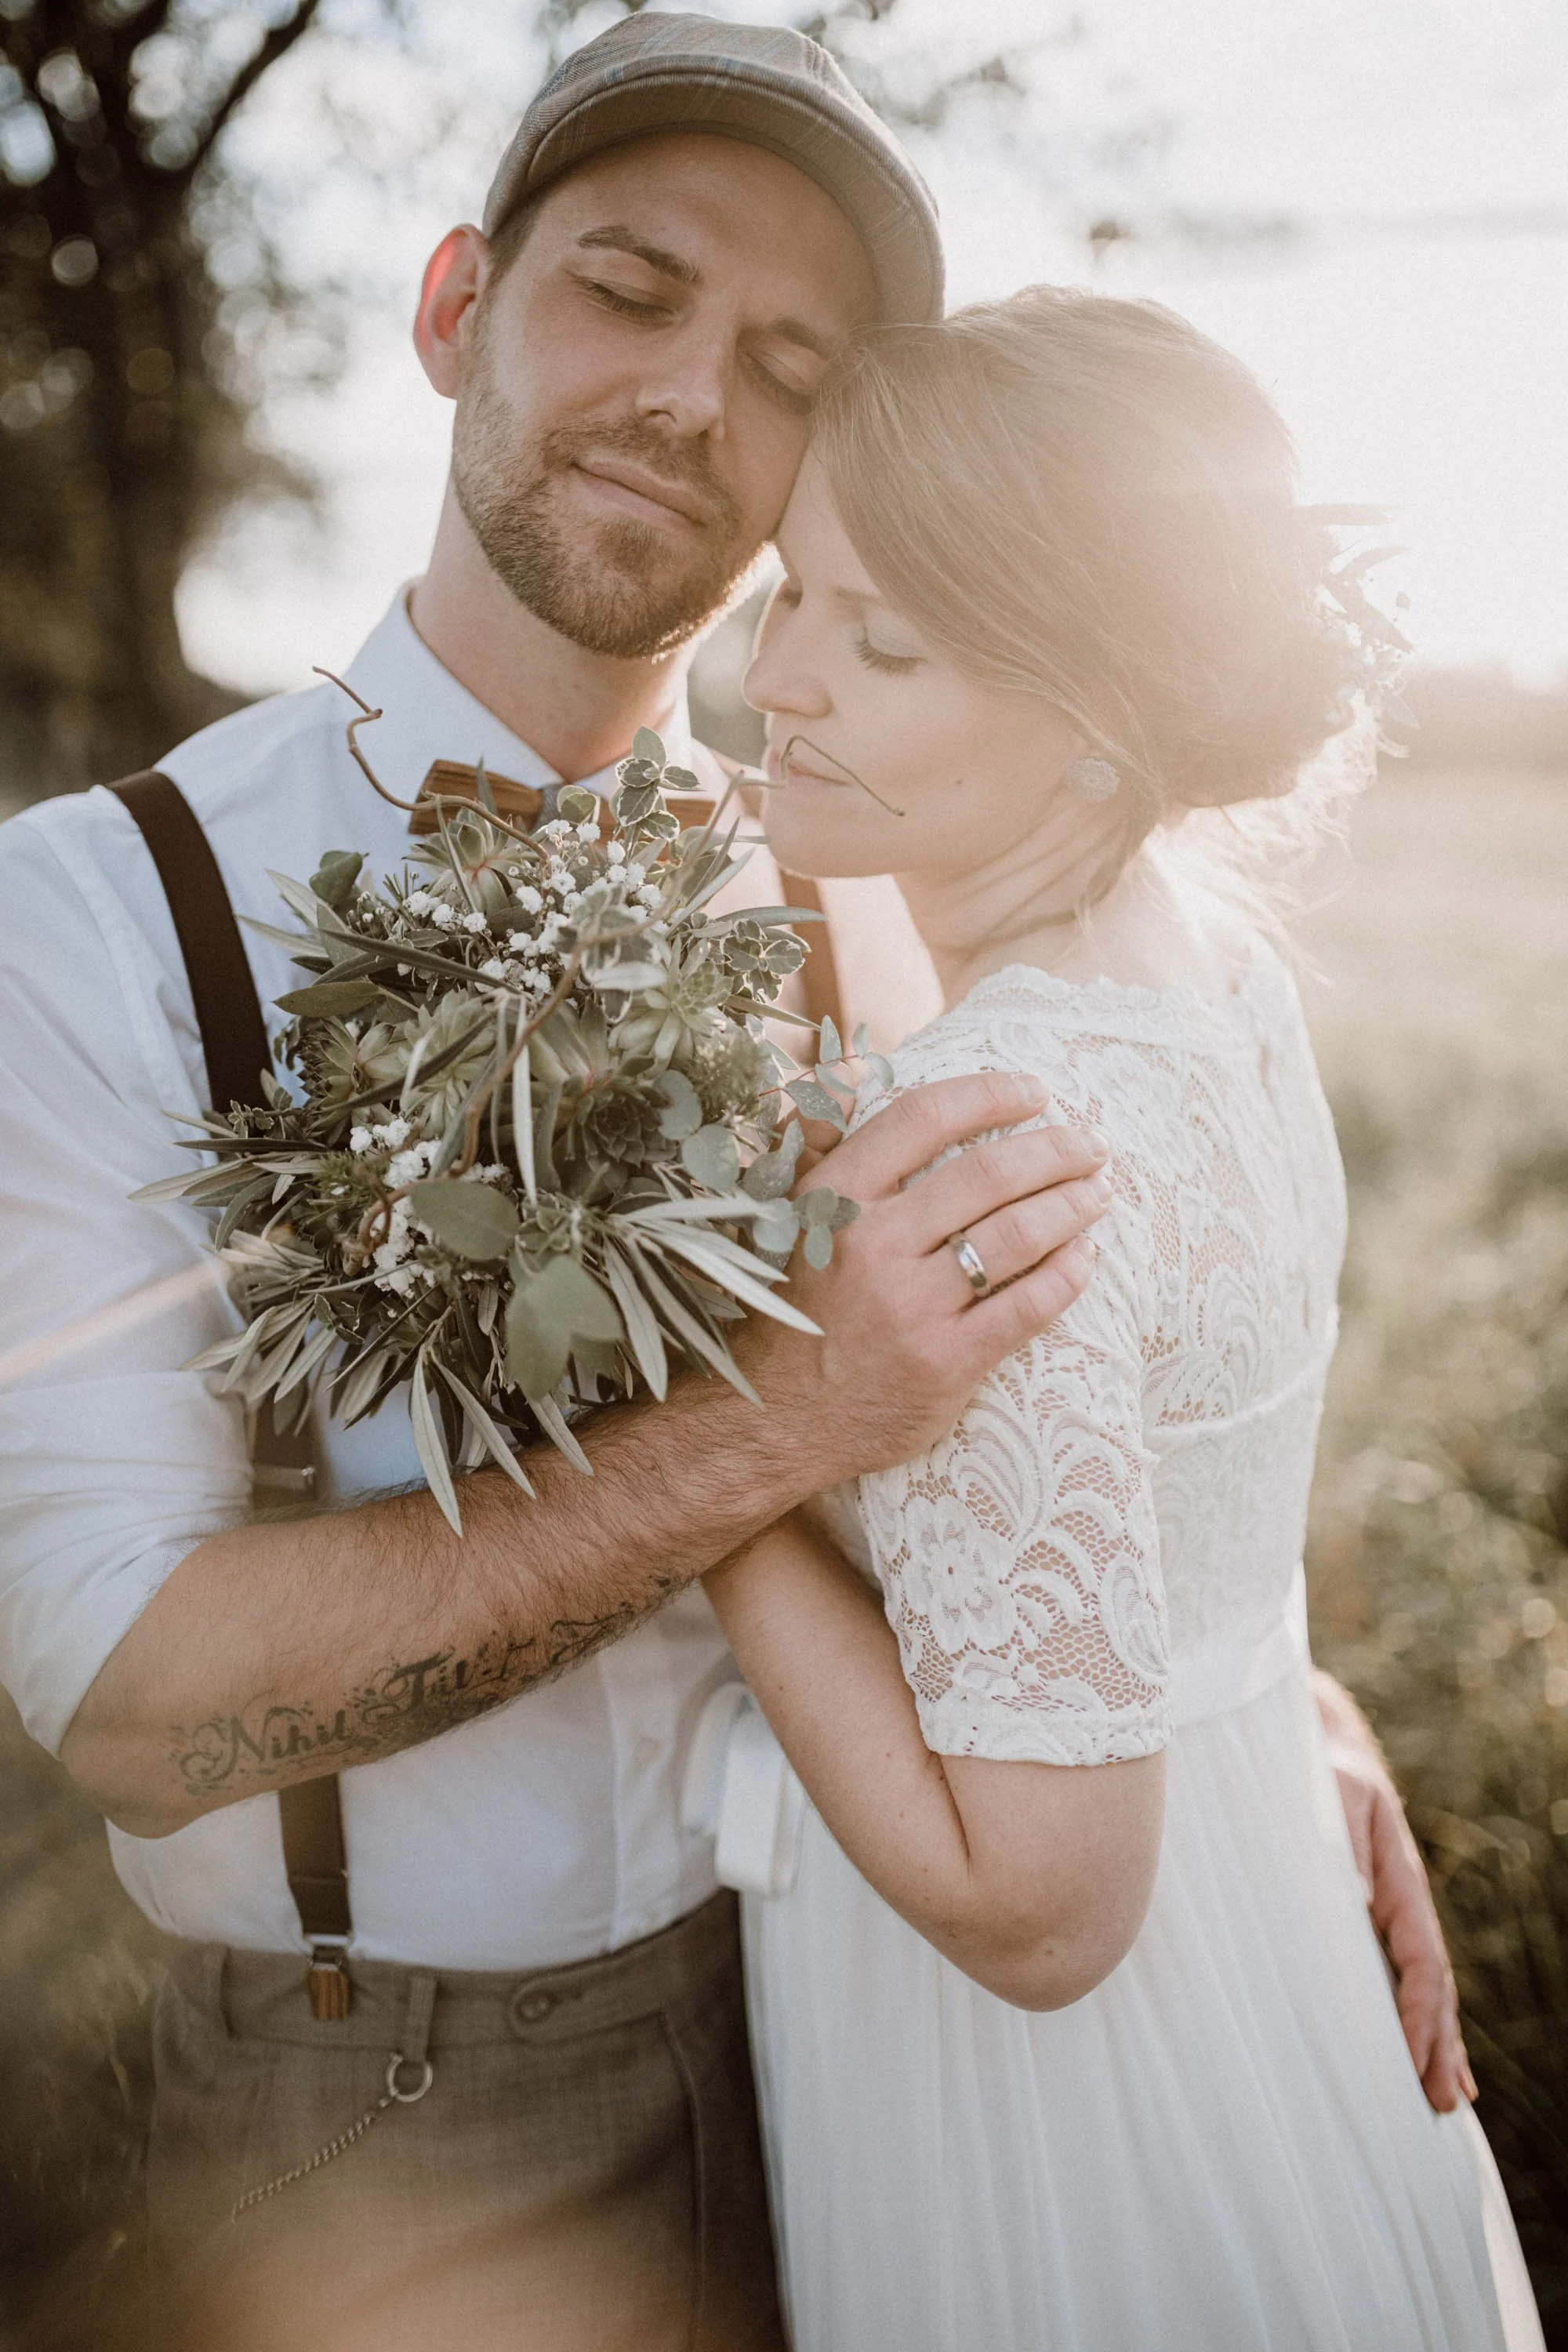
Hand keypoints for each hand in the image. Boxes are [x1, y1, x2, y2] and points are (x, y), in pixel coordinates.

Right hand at [738, 1071, 1112, 1484]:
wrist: (779, 1416)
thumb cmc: (798, 1305)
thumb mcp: (787, 1215)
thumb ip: (821, 1137)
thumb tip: (860, 1064)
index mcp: (834, 1198)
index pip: (924, 1117)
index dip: (990, 1094)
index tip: (1034, 1090)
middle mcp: (872, 1245)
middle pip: (988, 1172)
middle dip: (1055, 1149)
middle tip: (1091, 1142)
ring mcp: (912, 1307)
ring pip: (1018, 1234)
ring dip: (1073, 1204)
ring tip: (1099, 1191)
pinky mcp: (946, 1362)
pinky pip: (1028, 1306)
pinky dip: (1068, 1273)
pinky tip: (1085, 1256)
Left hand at [1312, 1670, 1475, 2114]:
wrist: (1320, 1745)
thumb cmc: (1319, 1774)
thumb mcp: (1335, 1801)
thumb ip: (1344, 1848)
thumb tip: (1357, 1901)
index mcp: (1399, 1882)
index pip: (1421, 1959)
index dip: (1420, 2013)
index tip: (1416, 2059)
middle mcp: (1402, 1904)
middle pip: (1432, 1985)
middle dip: (1438, 2044)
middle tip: (1442, 2102)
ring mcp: (1390, 1913)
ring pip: (1422, 1986)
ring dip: (1435, 2041)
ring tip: (1447, 2097)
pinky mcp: (1370, 1917)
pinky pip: (1399, 1973)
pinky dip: (1417, 2016)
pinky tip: (1425, 2055)